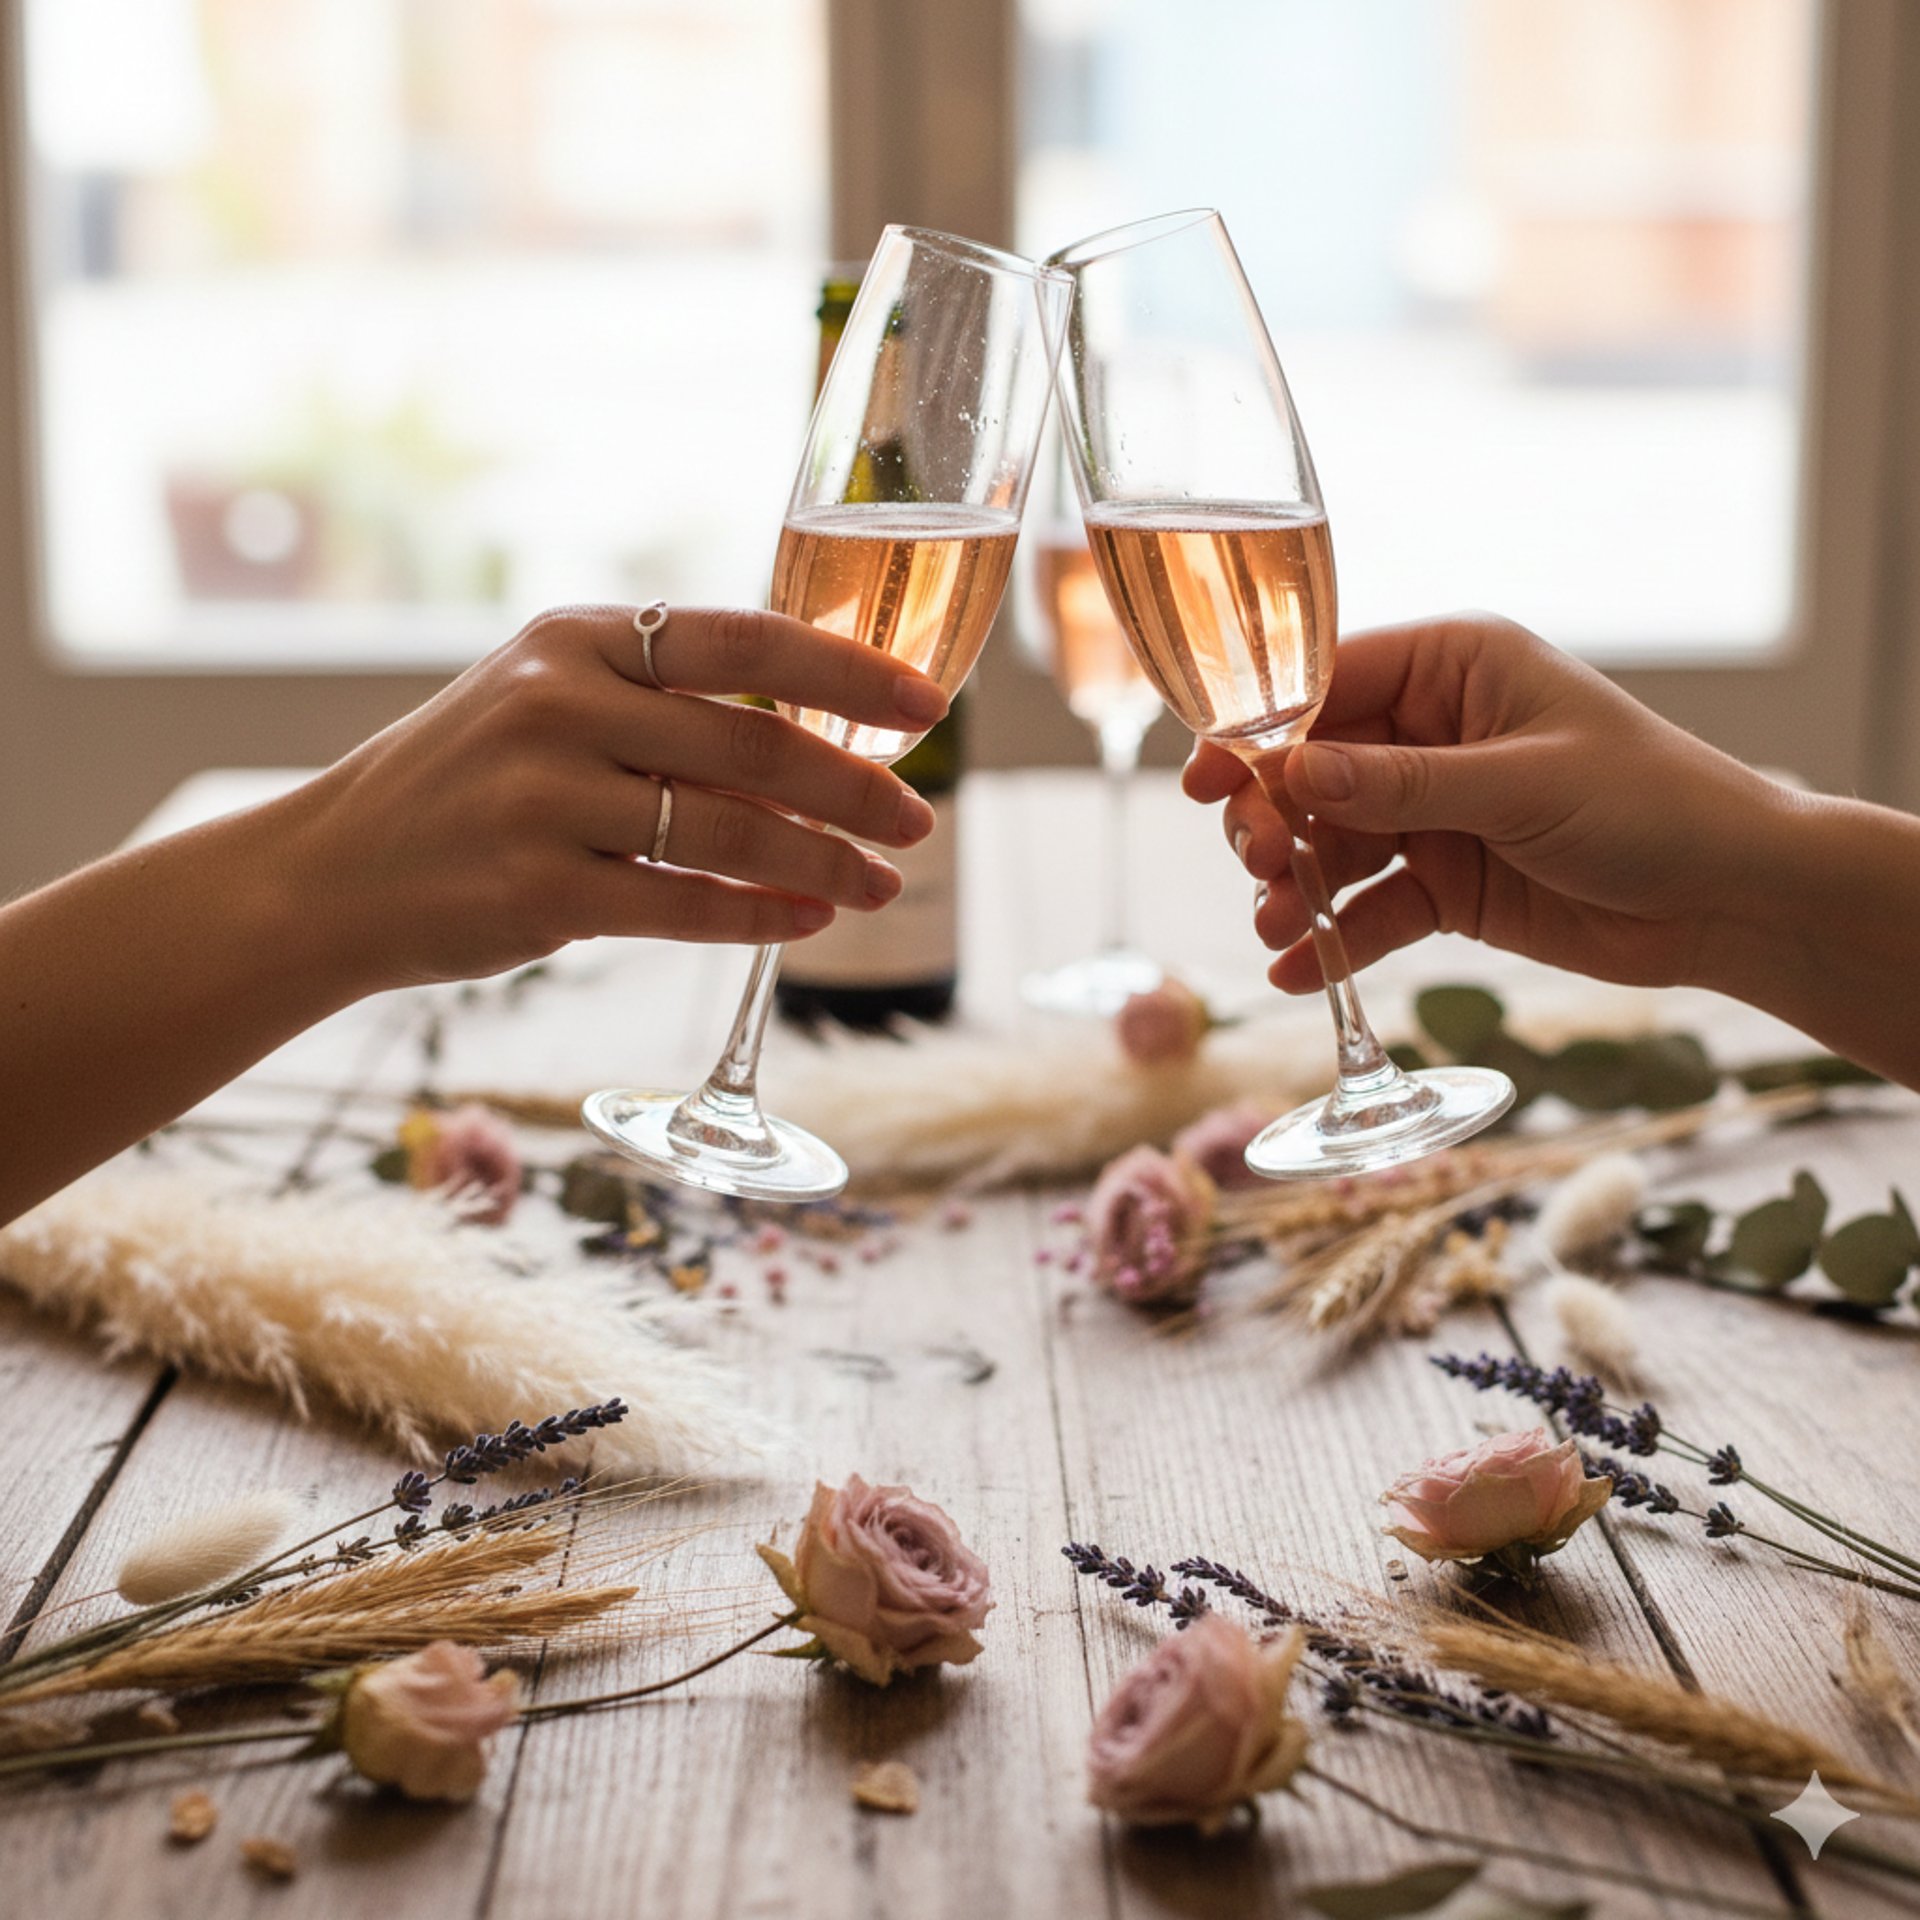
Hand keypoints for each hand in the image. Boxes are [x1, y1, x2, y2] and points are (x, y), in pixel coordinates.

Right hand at [281, 604, 950, 988]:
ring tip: (880, 884)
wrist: (331, 873)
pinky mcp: (537, 892)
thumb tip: (816, 728)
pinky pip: (685, 905)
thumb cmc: (466, 784)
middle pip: (756, 743)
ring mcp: (544, 799)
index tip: (927, 706)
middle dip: (858, 788)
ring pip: (731, 831)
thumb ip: (660, 700)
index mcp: (577, 637)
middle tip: (918, 821)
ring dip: (827, 861)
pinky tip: (811, 918)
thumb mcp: (546, 700)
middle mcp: (559, 704)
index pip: (745, 638)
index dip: (850, 669)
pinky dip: (762, 914)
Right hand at [1183, 613, 1798, 995]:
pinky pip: (1370, 906)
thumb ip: (1400, 784)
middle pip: (1314, 770)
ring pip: (1331, 843)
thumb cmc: (1652, 804)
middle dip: (1273, 818)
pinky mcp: (1446, 883)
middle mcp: (1434, 732)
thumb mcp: (1520, 785)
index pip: (1329, 684)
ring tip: (1277, 927)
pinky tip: (1297, 970)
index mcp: (1455, 668)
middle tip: (1258, 862)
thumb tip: (1290, 775)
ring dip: (1294, 885)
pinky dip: (1333, 937)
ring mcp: (1436, 812)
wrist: (1732, 900)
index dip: (1259, 731)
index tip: (1204, 778)